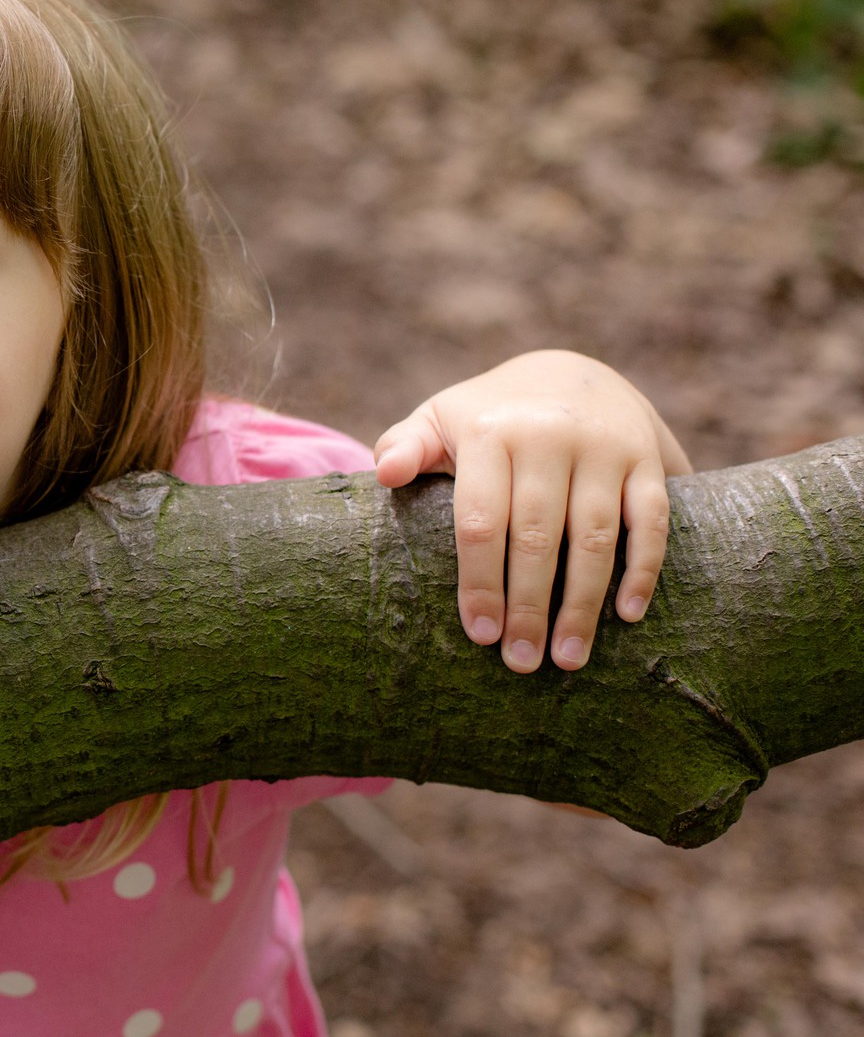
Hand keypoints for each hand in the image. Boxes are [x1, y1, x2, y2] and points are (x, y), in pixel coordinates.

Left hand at [372, 350, 690, 673]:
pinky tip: (627, 616)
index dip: (480, 582)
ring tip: (568, 658)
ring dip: (584, 604)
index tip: (481, 635)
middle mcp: (548, 436)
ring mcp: (603, 448)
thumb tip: (385, 475)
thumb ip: (404, 446)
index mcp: (489, 432)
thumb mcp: (438, 419)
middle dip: (529, 607)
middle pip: (537, 537)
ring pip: (595, 537)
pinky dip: (643, 570)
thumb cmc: (488, 417)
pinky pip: (651, 521)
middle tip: (521, 663)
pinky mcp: (646, 460)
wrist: (570, 373)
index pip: (480, 520)